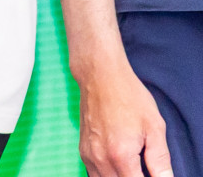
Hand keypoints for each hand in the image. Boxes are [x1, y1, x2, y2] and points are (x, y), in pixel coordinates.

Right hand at [77, 60, 172, 176]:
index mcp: (120, 156)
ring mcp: (88, 155)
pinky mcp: (83, 150)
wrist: (100, 76)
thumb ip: (160, 160)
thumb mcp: (154, 127)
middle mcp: (100, 159)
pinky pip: (95, 174)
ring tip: (133, 166)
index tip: (153, 173)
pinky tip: (120, 165)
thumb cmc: (129, 97)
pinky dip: (108, 175)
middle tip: (144, 167)